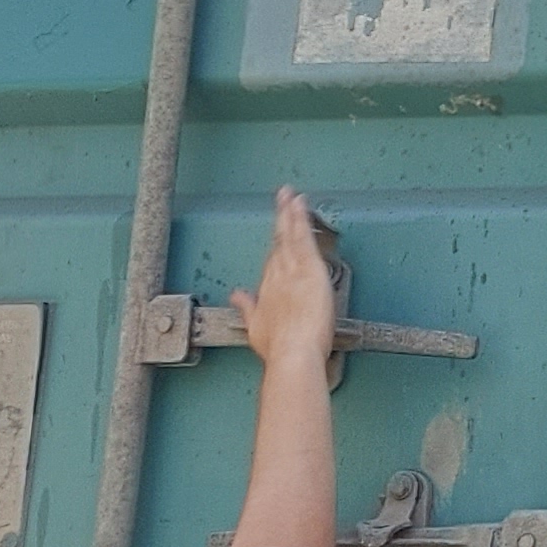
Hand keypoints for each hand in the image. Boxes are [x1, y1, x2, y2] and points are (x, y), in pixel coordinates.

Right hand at [226, 185, 339, 377]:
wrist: (292, 353)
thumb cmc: (278, 348)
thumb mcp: (256, 328)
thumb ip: (247, 307)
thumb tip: (237, 296)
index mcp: (268, 288)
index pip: (273, 260)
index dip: (276, 243)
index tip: (278, 231)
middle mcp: (277, 275)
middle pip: (279, 240)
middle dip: (280, 218)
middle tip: (281, 197)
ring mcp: (292, 270)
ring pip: (290, 234)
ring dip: (289, 212)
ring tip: (290, 194)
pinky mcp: (309, 269)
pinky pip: (303, 237)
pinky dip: (300, 219)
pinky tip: (301, 205)